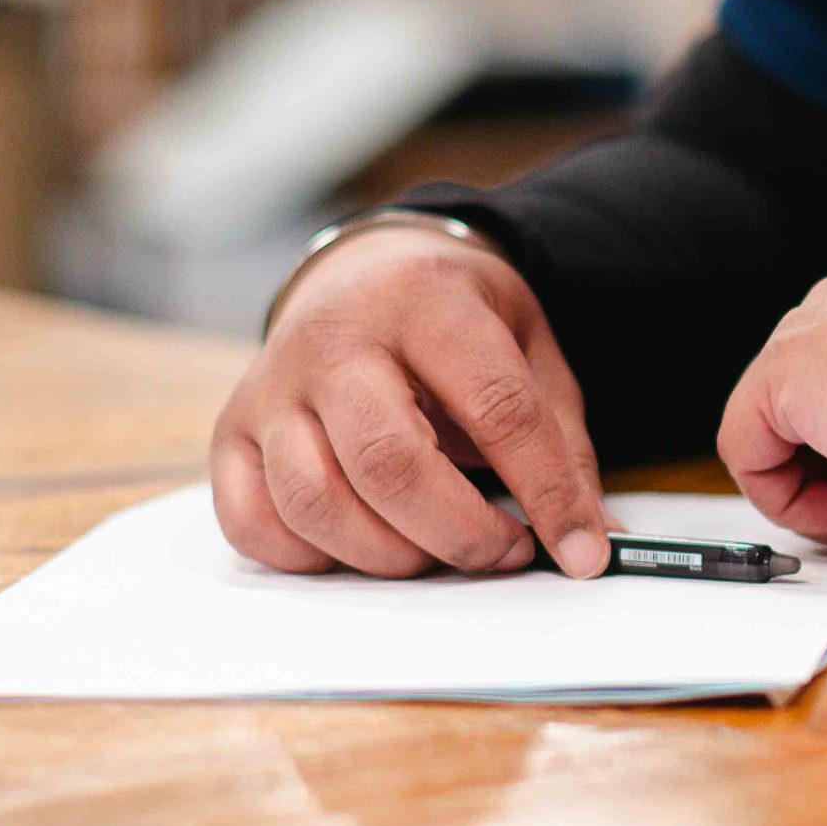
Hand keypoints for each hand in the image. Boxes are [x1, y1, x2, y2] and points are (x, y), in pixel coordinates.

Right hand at [210, 228, 614, 578]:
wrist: (365, 268)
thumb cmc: (452, 318)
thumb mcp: (527, 349)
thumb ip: (561, 443)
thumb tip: (593, 541)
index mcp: (426, 302)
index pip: (496, 408)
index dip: (546, 491)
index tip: (579, 550)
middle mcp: (336, 338)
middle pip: (388, 462)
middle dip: (459, 533)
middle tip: (501, 550)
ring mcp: (273, 384)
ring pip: (314, 499)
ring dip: (389, 554)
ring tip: (435, 549)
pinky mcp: (233, 429)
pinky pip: (250, 519)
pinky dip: (310, 556)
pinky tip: (360, 543)